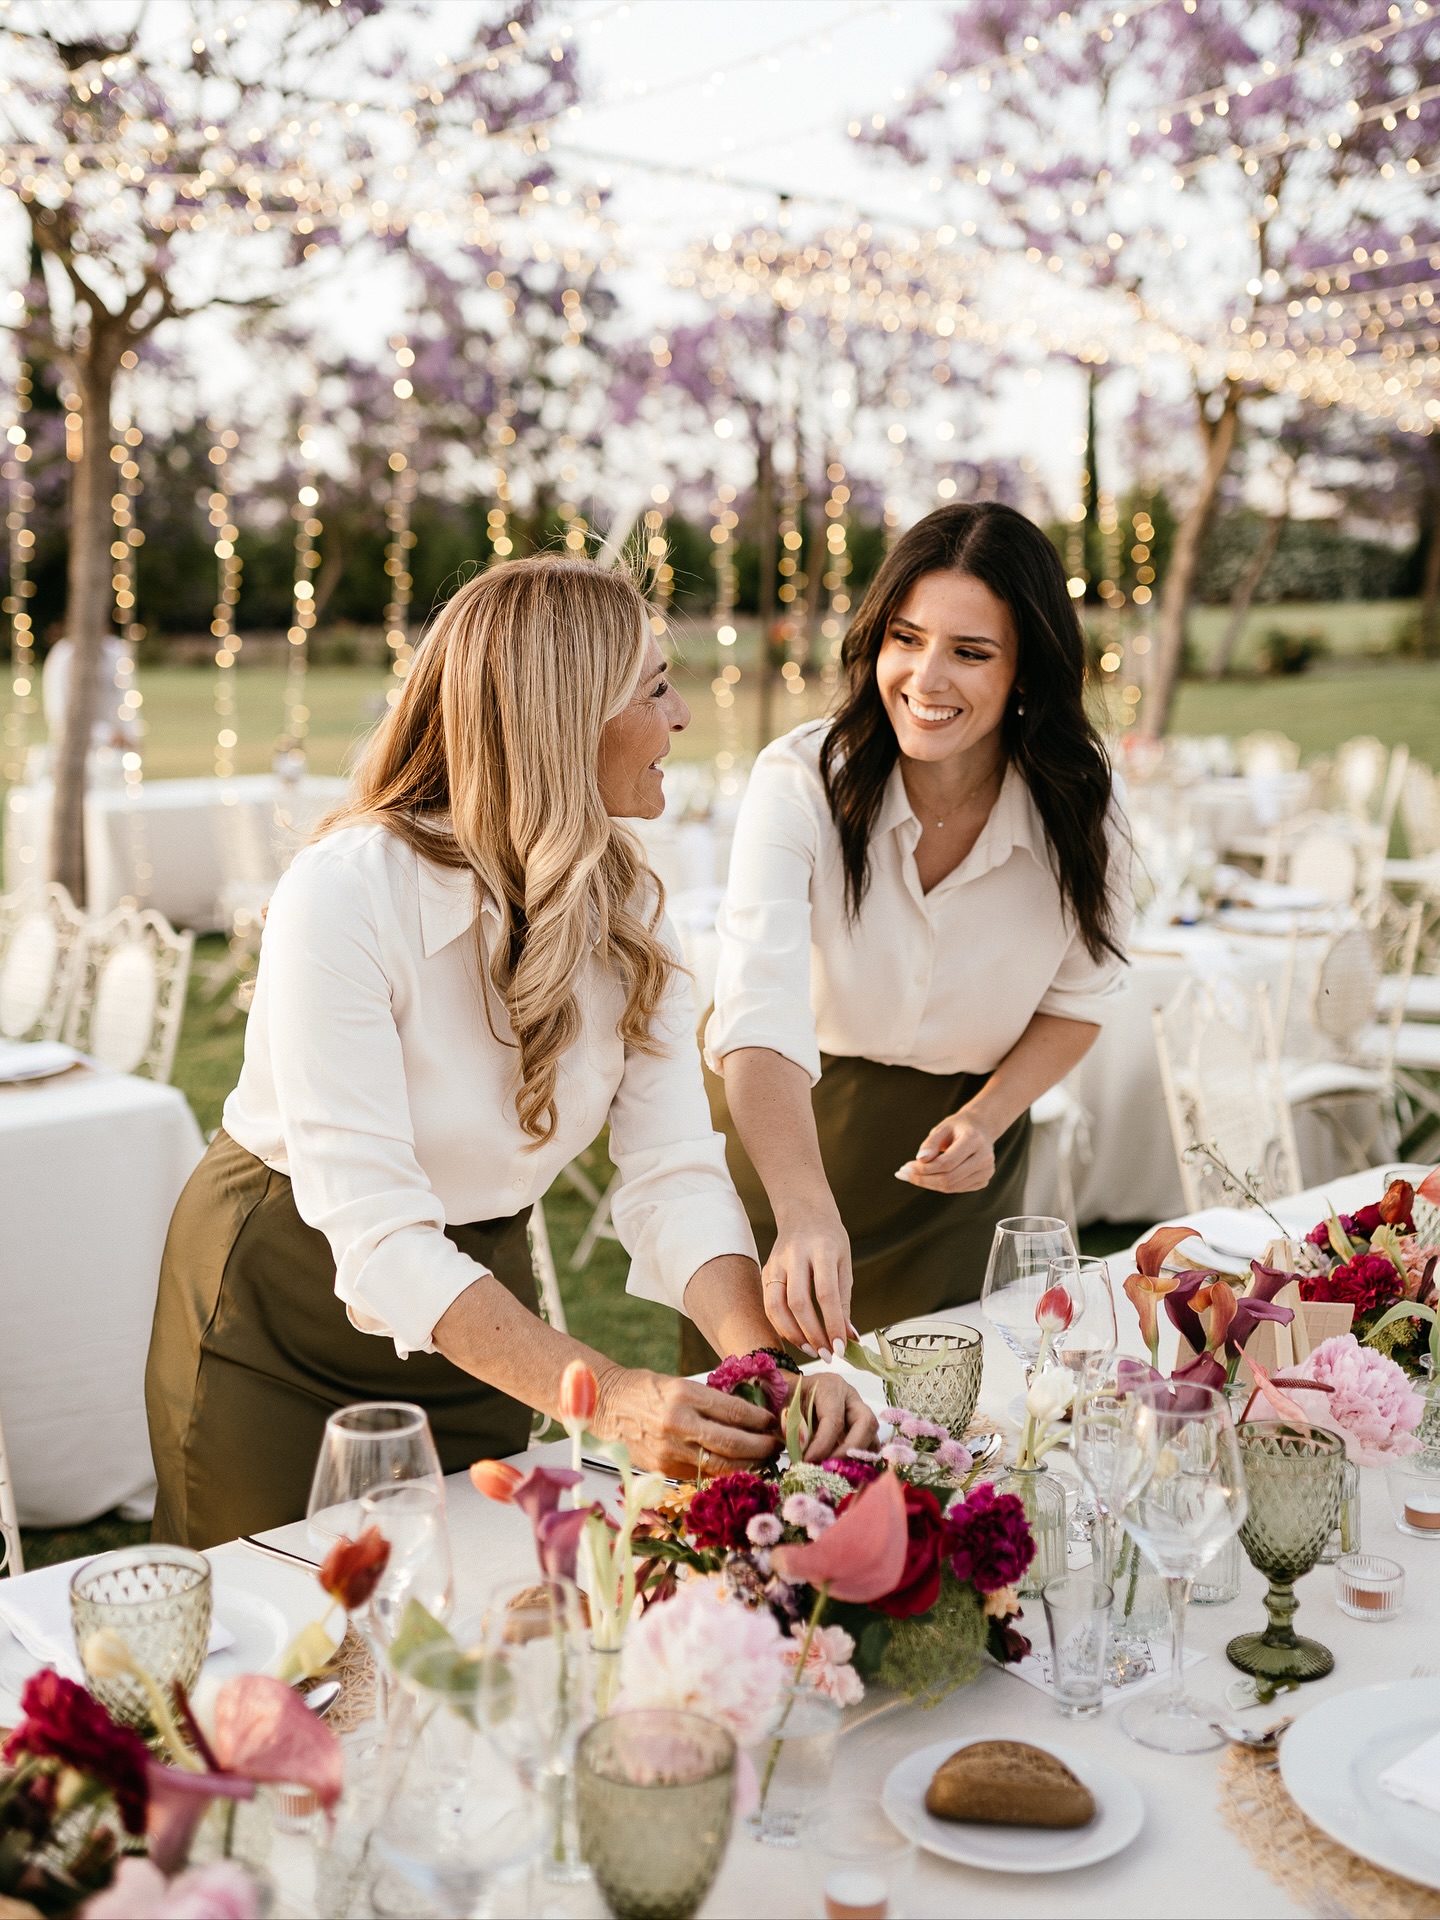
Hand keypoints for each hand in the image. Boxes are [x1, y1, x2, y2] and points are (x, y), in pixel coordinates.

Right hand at [593, 1366, 777, 1479]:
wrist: (605, 1405)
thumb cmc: (645, 1390)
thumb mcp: (679, 1384)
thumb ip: (710, 1402)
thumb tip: (750, 1417)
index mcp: (684, 1395)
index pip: (734, 1411)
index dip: (760, 1420)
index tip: (774, 1422)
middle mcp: (678, 1423)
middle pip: (732, 1443)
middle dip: (762, 1447)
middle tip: (777, 1446)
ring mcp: (670, 1451)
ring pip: (721, 1465)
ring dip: (749, 1465)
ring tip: (765, 1459)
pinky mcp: (663, 1470)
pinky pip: (703, 1474)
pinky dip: (724, 1473)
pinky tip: (738, 1468)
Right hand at [761, 1207, 853, 1359]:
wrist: (803, 1213)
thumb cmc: (830, 1240)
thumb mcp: (844, 1264)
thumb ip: (844, 1301)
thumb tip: (848, 1337)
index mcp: (822, 1249)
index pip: (825, 1293)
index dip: (833, 1323)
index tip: (841, 1347)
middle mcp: (795, 1255)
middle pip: (798, 1302)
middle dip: (813, 1334)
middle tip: (828, 1354)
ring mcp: (776, 1262)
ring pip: (776, 1306)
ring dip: (794, 1334)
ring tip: (812, 1349)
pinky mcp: (765, 1271)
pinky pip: (769, 1305)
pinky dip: (782, 1326)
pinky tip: (798, 1336)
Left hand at [792, 1370, 878, 1462]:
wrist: (789, 1393)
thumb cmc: (786, 1398)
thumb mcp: (783, 1409)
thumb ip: (794, 1431)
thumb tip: (807, 1458)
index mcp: (829, 1387)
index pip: (835, 1419)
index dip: (823, 1444)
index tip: (808, 1461)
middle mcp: (850, 1397)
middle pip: (866, 1423)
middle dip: (849, 1450)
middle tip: (828, 1468)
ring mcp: (858, 1412)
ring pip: (872, 1435)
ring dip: (857, 1456)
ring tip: (834, 1470)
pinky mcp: (860, 1427)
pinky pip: (869, 1444)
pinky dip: (859, 1459)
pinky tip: (841, 1468)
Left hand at [897, 1109, 995, 1193]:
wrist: (981, 1129)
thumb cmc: (957, 1127)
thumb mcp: (942, 1128)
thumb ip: (930, 1143)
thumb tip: (920, 1161)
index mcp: (975, 1140)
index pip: (947, 1163)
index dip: (924, 1169)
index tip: (905, 1166)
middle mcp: (985, 1158)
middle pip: (949, 1178)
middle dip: (923, 1179)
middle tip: (903, 1173)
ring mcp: (986, 1171)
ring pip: (951, 1187)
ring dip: (928, 1183)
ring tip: (911, 1175)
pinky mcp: (984, 1180)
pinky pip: (956, 1188)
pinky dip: (938, 1185)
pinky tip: (927, 1177)